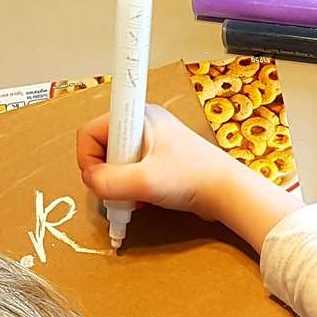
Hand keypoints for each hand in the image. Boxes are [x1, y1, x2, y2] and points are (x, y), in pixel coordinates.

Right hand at [76, 104, 301, 248]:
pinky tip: (145, 200)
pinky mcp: (159, 160)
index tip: (100, 178)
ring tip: (136, 198)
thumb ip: (108, 182)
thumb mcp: (144, 181)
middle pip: (102, 148)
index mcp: (137, 117)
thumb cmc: (191, 178)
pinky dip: (132, 188)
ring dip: (120, 185)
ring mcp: (151, 142)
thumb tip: (90, 182)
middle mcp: (142, 124)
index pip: (90, 131)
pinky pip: (131, 172)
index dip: (88, 157)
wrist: (228, 192)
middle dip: (106, 174)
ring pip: (116, 163)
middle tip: (122, 192)